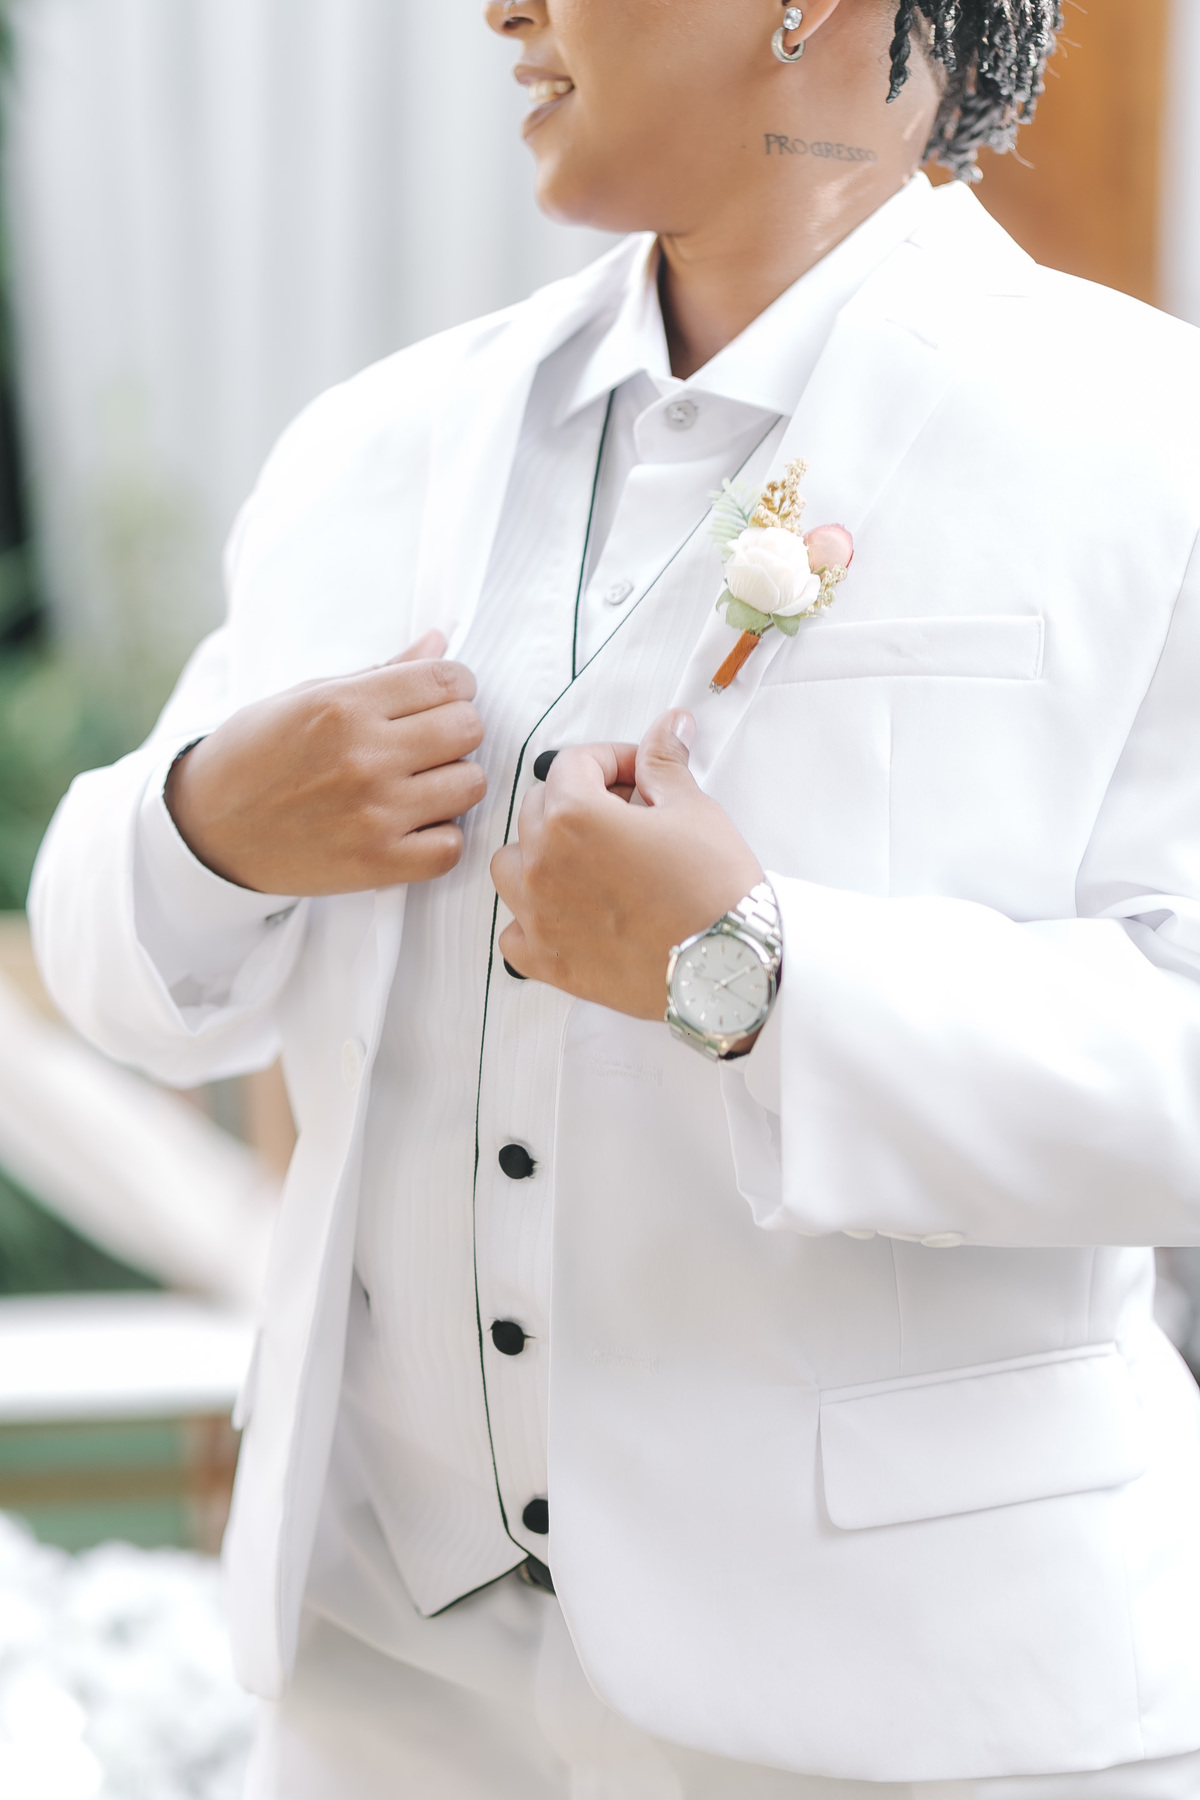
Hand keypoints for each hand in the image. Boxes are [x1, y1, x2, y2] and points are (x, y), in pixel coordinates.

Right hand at [166, 630, 486, 894]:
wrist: (209, 829)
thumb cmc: (256, 756)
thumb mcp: (306, 697)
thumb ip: (380, 672)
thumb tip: (438, 642)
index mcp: (344, 706)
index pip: (447, 680)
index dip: (456, 686)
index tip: (443, 698)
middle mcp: (363, 756)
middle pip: (468, 728)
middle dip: (457, 729)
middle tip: (431, 742)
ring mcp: (374, 813)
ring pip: (470, 784)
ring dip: (454, 782)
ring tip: (422, 784)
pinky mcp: (377, 864)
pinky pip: (452, 846)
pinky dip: (442, 837)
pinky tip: (416, 825)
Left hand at [491, 711, 762, 1019]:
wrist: (729, 965)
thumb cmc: (714, 890)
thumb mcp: (693, 809)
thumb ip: (664, 763)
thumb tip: (667, 727)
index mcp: (573, 816)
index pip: (573, 763)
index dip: (612, 760)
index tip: (639, 775)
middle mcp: (543, 863)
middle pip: (538, 807)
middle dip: (579, 801)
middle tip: (626, 816)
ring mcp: (538, 915)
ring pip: (511, 864)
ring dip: (541, 853)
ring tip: (586, 861)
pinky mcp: (548, 961)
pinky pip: (513, 933)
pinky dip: (532, 920)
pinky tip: (568, 915)